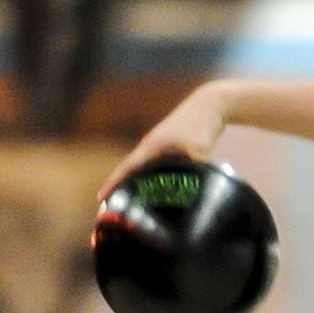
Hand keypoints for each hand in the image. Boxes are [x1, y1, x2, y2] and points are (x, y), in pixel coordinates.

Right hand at [99, 83, 230, 199]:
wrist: (212, 104)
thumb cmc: (202, 123)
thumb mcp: (200, 149)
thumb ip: (196, 171)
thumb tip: (199, 193)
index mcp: (152, 146)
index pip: (127, 168)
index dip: (114, 183)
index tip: (101, 198)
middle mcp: (152, 146)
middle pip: (131, 170)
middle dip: (120, 187)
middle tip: (113, 208)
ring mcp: (161, 145)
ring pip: (144, 168)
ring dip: (136, 183)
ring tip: (131, 203)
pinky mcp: (172, 147)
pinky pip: (157, 166)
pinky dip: (153, 178)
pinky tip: (157, 191)